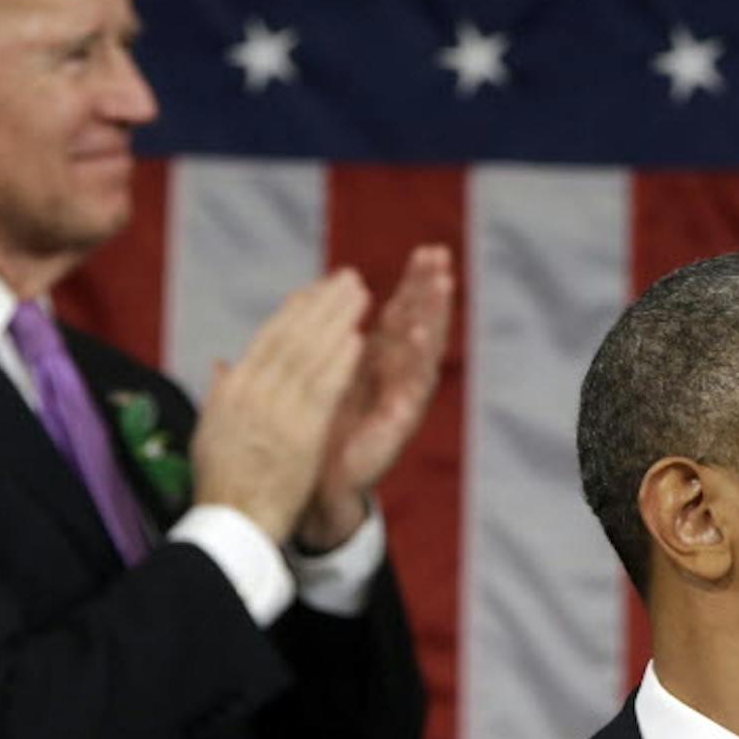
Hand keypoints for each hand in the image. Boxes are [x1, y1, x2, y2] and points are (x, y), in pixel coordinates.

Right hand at [190, 272, 367, 542]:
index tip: (318, 288)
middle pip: (291, 336)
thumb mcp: (212, 429)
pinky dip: (340, 361)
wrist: (231, 523)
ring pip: (309, 354)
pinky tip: (359, 339)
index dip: (296, 310)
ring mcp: (275, 411)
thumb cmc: (223, 482)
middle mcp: (251, 392)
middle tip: (349, 277)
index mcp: (232, 389)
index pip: (268, 338)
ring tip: (362, 295)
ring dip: (338, 320)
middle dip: (322, 303)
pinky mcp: (299, 433)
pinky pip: (323, 389)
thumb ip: (220, 391)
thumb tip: (220, 362)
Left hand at [295, 245, 455, 551]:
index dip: (414, 284)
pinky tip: (417, 332)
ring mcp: (400, 399)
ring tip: (441, 284)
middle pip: (418, 323)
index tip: (426, 251)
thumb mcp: (312, 376)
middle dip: (429, 290)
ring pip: (422, 350)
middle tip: (439, 255)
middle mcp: (394, 377)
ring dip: (432, 315)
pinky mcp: (397, 423)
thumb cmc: (314, 431)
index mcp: (375, 362)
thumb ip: (310, 341)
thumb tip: (297, 300)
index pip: (400, 314)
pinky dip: (415, 358)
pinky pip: (410, 386)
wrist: (312, 487)